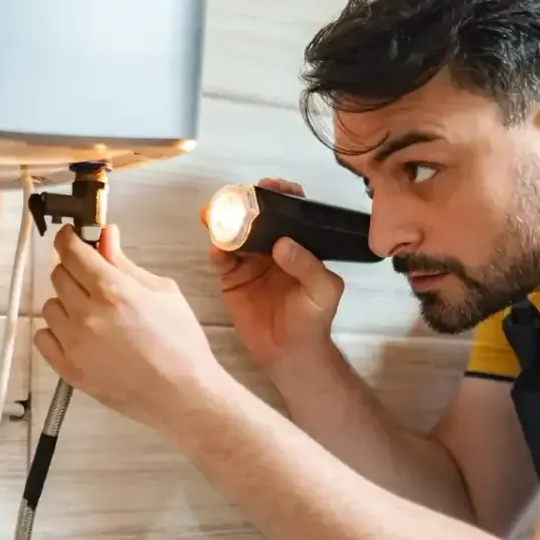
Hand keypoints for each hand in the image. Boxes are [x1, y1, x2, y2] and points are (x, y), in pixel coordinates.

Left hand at [35, 224, 228, 433]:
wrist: (183, 394)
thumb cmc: (181, 344)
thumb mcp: (163, 292)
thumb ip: (126, 264)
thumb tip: (106, 238)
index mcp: (113, 291)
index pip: (72, 252)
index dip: (68, 239)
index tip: (70, 237)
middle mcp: (88, 316)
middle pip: (59, 276)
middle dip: (74, 271)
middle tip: (92, 279)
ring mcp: (75, 345)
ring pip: (50, 307)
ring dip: (66, 303)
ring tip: (92, 314)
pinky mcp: (69, 370)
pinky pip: (43, 338)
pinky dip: (56, 331)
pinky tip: (78, 335)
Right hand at [209, 177, 345, 374]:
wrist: (289, 353)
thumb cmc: (312, 319)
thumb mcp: (323, 291)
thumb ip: (308, 266)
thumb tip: (282, 243)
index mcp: (299, 244)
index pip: (290, 211)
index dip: (281, 194)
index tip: (271, 186)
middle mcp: (272, 247)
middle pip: (257, 217)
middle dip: (245, 203)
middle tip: (238, 195)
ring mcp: (250, 262)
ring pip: (235, 234)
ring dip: (224, 222)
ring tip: (216, 216)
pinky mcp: (232, 279)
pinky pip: (221, 260)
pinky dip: (217, 252)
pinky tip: (218, 251)